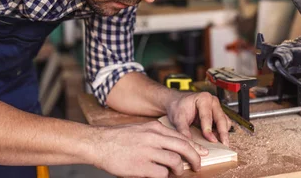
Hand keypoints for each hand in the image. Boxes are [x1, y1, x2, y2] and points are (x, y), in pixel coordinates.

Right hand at [92, 120, 208, 176]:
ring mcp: (148, 152)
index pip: (181, 137)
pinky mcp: (141, 167)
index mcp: (154, 128)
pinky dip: (164, 177)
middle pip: (184, 148)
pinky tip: (159, 176)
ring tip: (176, 173)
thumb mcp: (140, 130)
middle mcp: (153, 138)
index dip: (194, 148)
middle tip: (198, 167)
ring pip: (176, 162)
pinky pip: (162, 174)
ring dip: (179, 170)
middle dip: (195, 159)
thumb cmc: (118, 138)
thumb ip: (157, 136)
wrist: (99, 144)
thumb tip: (174, 146)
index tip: (202, 154)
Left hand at [166, 92, 231, 145]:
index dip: (209, 129)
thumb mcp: (178, 118)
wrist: (177, 103)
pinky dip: (222, 133)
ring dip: (224, 133)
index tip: (211, 140)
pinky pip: (224, 124)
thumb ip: (183, 129)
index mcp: (203, 98)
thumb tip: (189, 142)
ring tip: (222, 145)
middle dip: (223, 133)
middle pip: (221, 118)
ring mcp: (217, 108)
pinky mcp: (218, 115)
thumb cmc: (178, 107)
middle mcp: (212, 102)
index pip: (207, 116)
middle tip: (224, 145)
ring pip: (225, 122)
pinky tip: (218, 141)